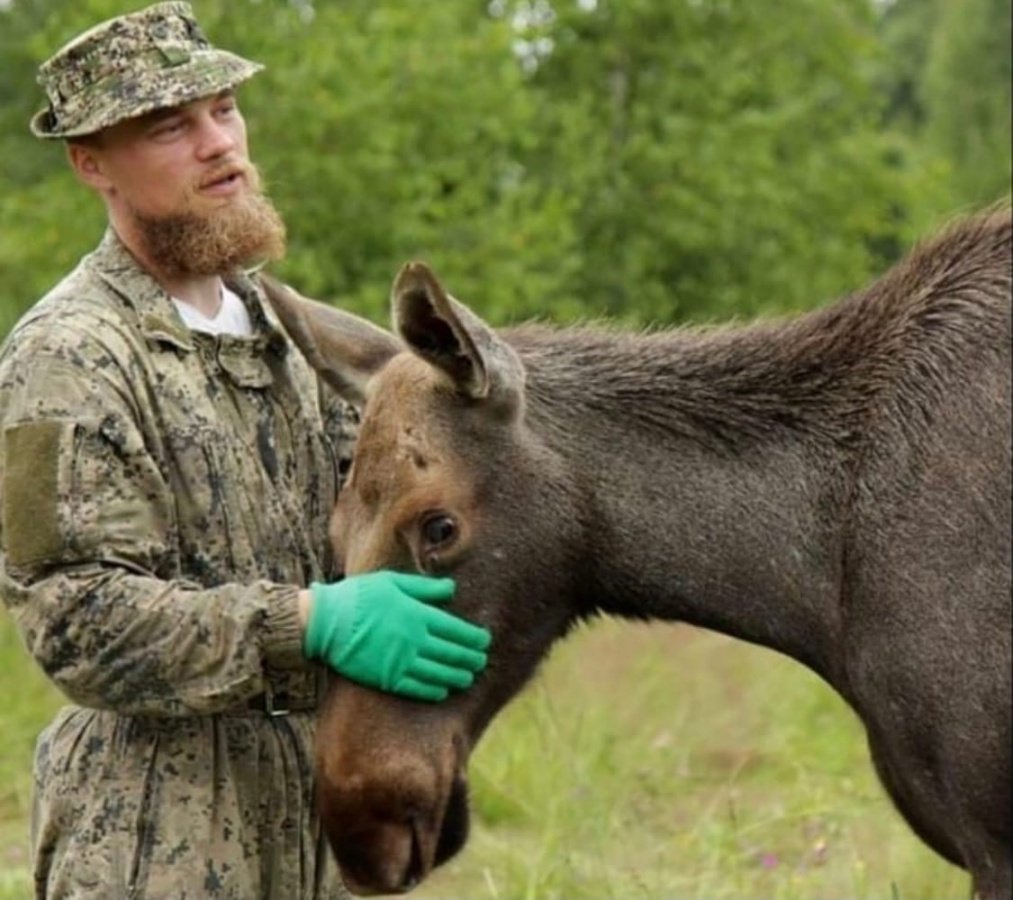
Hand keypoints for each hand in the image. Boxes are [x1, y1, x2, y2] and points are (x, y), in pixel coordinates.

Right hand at [303, 571, 490, 701]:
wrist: (326, 622)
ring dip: (457, 676)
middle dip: (470, 659)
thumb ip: (424, 588)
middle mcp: (414, 640)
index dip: (474, 638)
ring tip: (468, 678)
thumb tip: (451, 589)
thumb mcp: (393, 582)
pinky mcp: (386, 678)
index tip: (484, 641)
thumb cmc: (359, 596)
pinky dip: (433, 690)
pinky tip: (442, 690)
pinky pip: (417, 688)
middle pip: (452, 653)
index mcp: (418, 614)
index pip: (456, 630)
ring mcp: (401, 661)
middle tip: (481, 662)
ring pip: (438, 673)